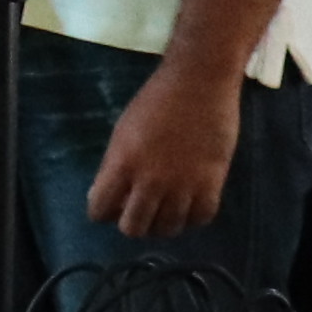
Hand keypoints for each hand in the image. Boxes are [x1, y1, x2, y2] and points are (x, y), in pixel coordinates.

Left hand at [86, 59, 246, 240]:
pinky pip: (199, 219)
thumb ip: (116, 166)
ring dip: (163, 222)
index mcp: (122, 164)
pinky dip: (192, 216)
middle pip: (133, 228)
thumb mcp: (122, 131)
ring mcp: (183, 185)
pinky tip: (189, 204)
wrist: (199, 82)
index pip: (100, 210)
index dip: (103, 210)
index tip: (112, 204)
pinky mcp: (212, 184)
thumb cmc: (156, 99)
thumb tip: (111, 195)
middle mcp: (150, 181)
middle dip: (132, 222)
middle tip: (140, 209)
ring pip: (167, 229)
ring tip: (166, 208)